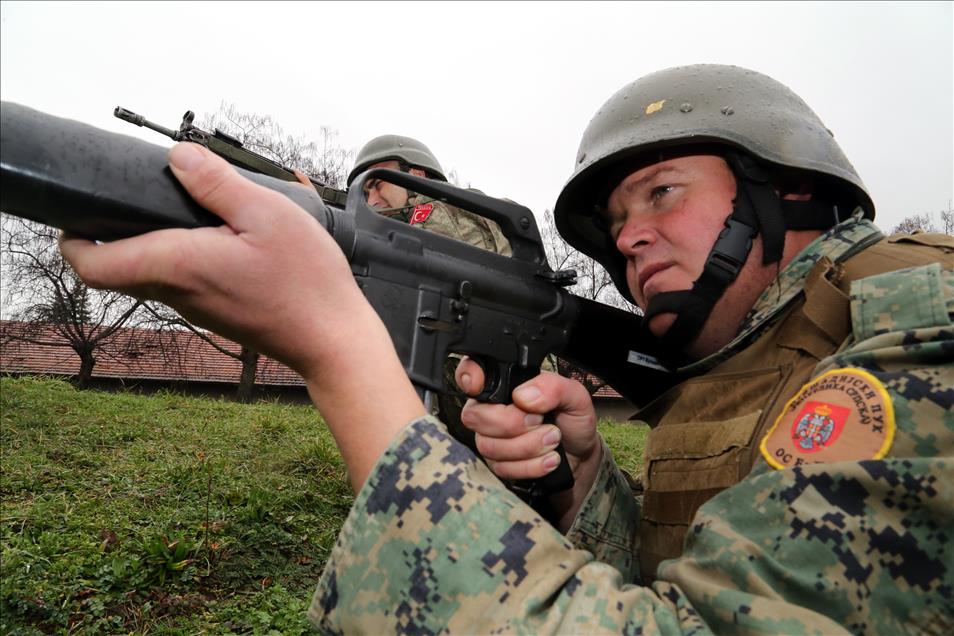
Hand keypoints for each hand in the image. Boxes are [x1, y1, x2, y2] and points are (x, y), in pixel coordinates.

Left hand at [61, 142, 424, 490]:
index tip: (81, 211)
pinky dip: (183, 256)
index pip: (95, 265)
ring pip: (151, 275)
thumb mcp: (268, 213)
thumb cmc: (306, 281)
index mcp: (178, 264)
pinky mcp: (218, 312)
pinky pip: (182, 282)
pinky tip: (220, 237)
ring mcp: (198, 307)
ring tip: (183, 209)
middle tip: (133, 197)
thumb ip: (218, 183)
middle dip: (111, 234)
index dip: (75, 240)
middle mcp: (178, 292)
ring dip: (151, 243)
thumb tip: (178, 157)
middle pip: (119, 269)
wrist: (334, 340)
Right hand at [455, 358, 601, 530]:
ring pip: (489, 446)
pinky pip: (502, 468)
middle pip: (475, 417)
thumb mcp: (574, 396)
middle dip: (513, 424)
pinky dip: (532, 466)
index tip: (477, 385)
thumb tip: (523, 396)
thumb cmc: (572, 421)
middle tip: (542, 421)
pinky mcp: (497, 465)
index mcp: (505, 386)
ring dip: (528, 446)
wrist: (580, 455)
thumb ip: (553, 387)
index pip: (469, 374)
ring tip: (553, 439)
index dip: (467, 376)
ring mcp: (490, 439)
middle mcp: (490, 410)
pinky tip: (549, 458)